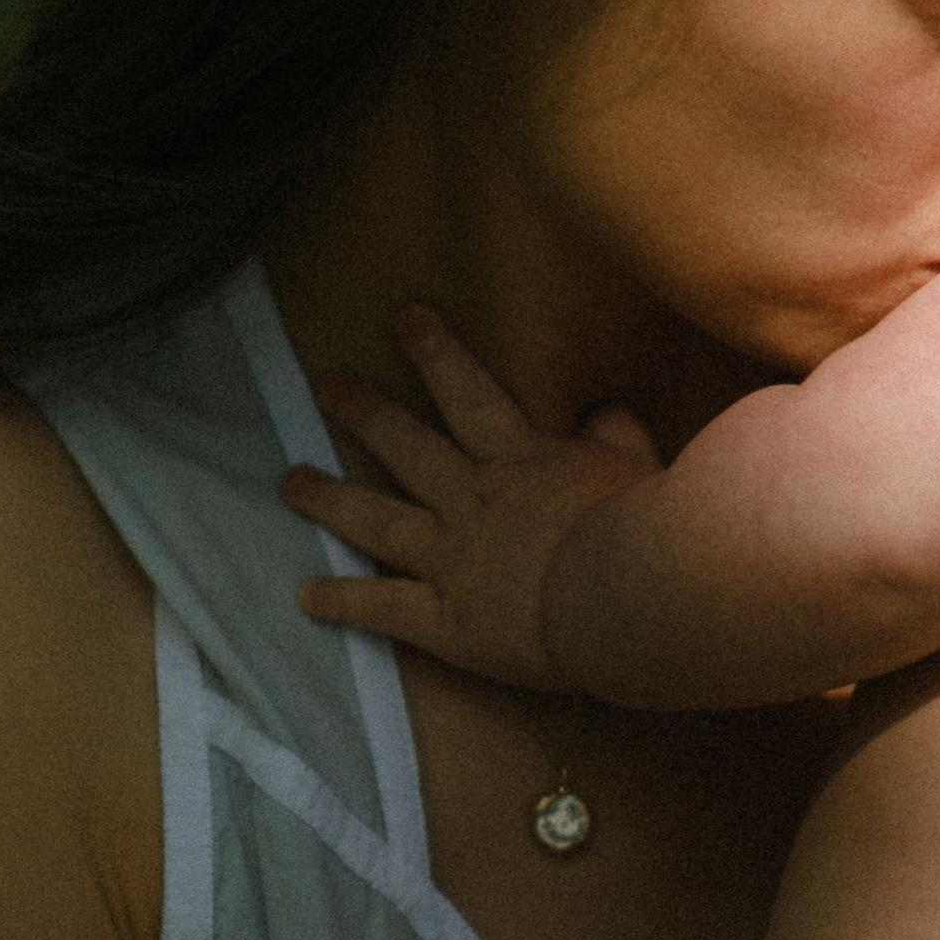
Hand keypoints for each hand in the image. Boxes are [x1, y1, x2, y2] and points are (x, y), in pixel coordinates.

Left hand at [282, 307, 657, 691]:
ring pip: (380, 521)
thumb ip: (617, 436)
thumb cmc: (649, 527)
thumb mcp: (639, 464)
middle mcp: (475, 501)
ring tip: (291, 481)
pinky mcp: (449, 622)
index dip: (437, 354)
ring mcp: (454, 560)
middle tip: (328, 385)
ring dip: (331, 498)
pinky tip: (306, 596)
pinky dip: (344, 602)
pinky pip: (386, 609)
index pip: (473, 394)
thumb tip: (605, 408)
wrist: (631, 592)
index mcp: (523, 461)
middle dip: (367, 413)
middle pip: (411, 448)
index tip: (405, 317)